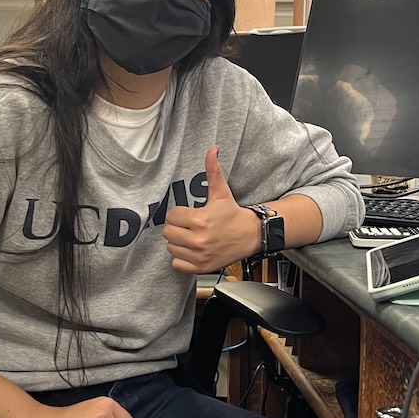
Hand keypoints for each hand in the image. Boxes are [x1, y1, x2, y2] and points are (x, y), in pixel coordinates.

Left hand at [164, 146, 256, 273]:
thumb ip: (213, 171)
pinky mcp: (200, 268)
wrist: (250, 236)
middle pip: (168, 233)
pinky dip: (182, 259)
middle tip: (190, 226)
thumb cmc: (232, 214)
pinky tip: (193, 251)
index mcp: (199, 220)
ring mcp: (199, 256)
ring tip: (192, 237)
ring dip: (179, 243)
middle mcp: (198, 240)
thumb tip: (212, 149)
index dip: (179, 214)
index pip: (171, 216)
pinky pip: (177, 264)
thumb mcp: (221, 192)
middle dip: (177, 228)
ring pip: (171, 248)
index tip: (189, 215)